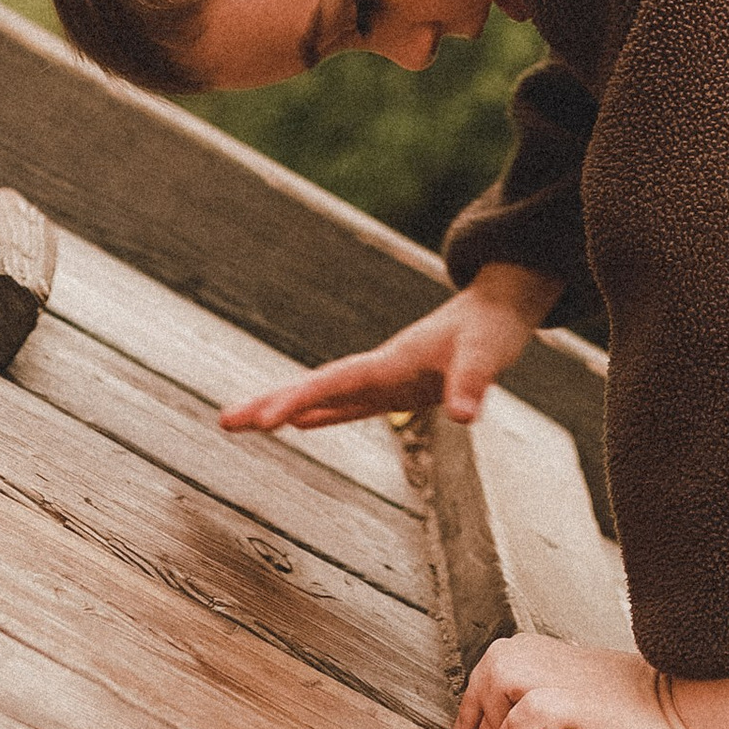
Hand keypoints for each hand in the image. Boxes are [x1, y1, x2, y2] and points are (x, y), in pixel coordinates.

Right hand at [219, 263, 554, 433]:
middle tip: (225, 421)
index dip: (298, 400)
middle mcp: (379, 367)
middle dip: (270, 403)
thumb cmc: (494, 327)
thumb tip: (462, 417)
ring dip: (285, 408)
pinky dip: (322, 413)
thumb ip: (473, 384)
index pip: (334, 383)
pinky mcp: (398, 386)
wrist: (503, 304)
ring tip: (244, 424)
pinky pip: (349, 403)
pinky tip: (301, 425)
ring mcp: (384, 376)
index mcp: (391, 360)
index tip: (263, 421)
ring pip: (324, 394)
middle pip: (314, 386)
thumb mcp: (489, 354)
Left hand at [453, 632, 728, 728]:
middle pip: (497, 660)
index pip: (504, 659)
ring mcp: (574, 681)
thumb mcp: (601, 699)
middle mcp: (567, 662)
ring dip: (489, 712)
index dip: (478, 694)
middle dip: (476, 704)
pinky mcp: (585, 707)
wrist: (700, 714)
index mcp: (569, 658)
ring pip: (505, 673)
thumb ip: (567, 700)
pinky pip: (531, 710)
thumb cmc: (654, 715)